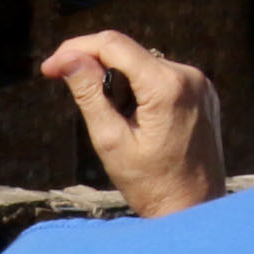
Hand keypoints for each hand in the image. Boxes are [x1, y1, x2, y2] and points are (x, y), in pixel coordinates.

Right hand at [42, 31, 227, 216]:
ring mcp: (200, 84)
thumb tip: (67, 58)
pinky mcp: (203, 94)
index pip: (114, 44)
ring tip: (106, 114)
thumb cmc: (151, 183)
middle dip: (92, 62)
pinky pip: (162, 76)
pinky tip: (131, 116)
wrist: (194, 209)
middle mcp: (189, 76)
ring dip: (116, 77)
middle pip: (129, 51)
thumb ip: (89, 94)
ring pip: (144, 63)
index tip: (49, 67)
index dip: (75, 49)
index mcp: (167, 86)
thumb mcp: (110, 140)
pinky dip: (139, 86)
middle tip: (61, 81)